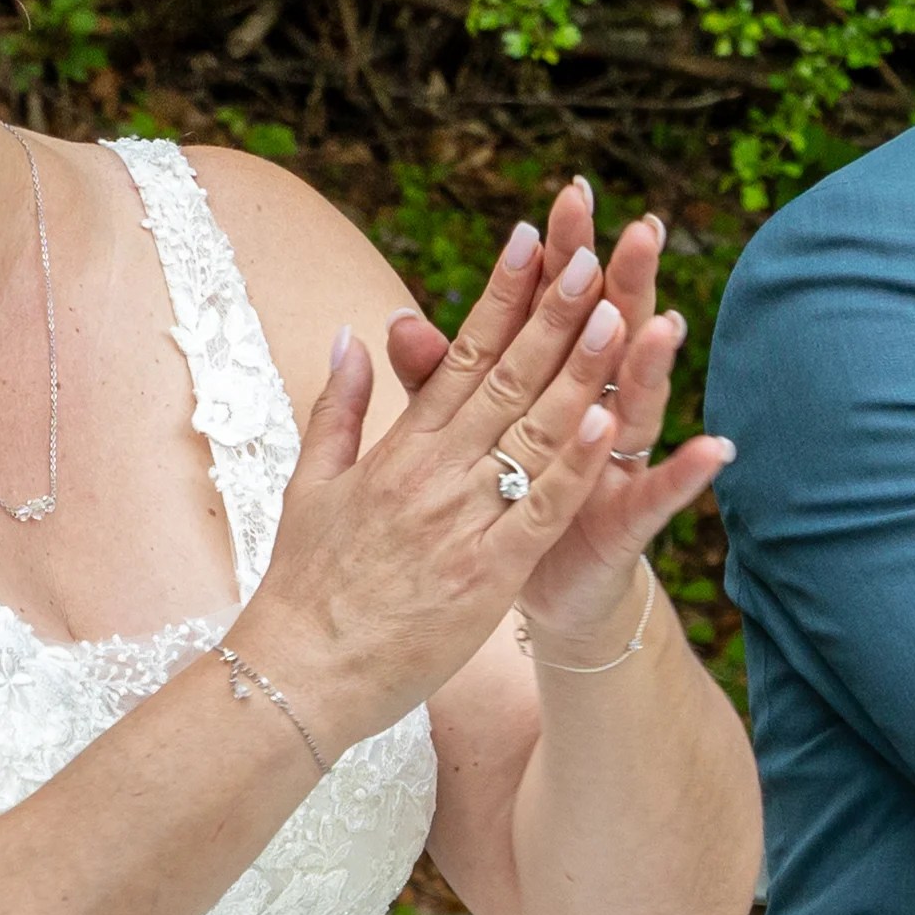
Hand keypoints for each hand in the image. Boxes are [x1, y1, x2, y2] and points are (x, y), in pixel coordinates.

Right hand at [239, 197, 637, 751]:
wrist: (296, 672)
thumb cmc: (304, 584)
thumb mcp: (310, 483)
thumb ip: (338, 407)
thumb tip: (350, 336)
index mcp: (399, 447)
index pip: (460, 354)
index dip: (500, 295)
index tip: (531, 241)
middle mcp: (434, 471)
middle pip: (508, 378)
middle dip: (553, 313)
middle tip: (592, 254)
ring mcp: (463, 520)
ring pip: (535, 433)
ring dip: (580, 373)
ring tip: (618, 313)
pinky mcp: (488, 573)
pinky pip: (542, 511)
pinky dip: (578, 467)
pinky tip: (612, 424)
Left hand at [375, 179, 729, 661]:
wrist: (536, 592)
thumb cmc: (504, 502)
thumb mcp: (463, 438)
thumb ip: (437, 379)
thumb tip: (396, 321)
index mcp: (549, 389)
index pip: (554, 309)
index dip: (562, 257)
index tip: (567, 197)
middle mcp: (595, 414)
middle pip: (608, 340)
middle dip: (624, 285)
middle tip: (640, 228)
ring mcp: (617, 467)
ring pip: (638, 407)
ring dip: (653, 368)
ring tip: (667, 323)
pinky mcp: (628, 523)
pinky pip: (660, 496)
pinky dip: (686, 474)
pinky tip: (717, 448)